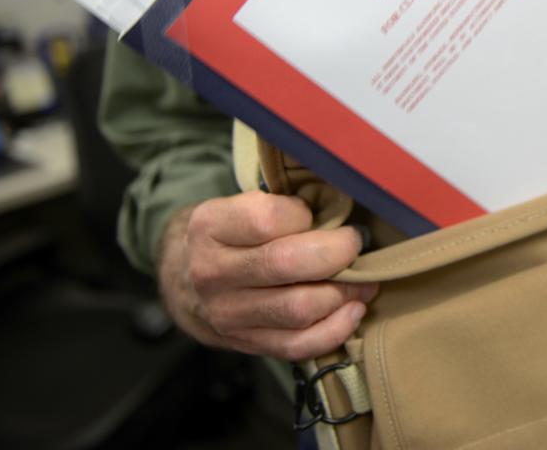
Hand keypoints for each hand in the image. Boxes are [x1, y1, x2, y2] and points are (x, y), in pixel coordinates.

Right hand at [158, 190, 376, 360]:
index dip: (305, 214)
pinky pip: (299, 345)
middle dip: (337, 252)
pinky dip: (336, 330)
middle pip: (287, 264)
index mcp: (209, 226)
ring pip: (298, 309)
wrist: (183, 279)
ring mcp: (228, 314)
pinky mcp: (247, 344)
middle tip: (356, 243)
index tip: (318, 213)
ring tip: (363, 279)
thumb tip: (342, 203)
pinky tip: (353, 310)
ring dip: (343, 293)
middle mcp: (212, 272)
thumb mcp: (237, 204)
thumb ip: (280, 202)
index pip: (267, 218)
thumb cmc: (229, 233)